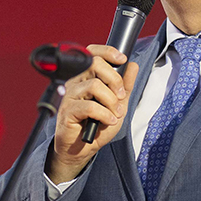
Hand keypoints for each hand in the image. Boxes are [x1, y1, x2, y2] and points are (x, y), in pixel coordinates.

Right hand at [46, 45, 138, 183]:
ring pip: (94, 86)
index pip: (92, 52)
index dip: (107, 51)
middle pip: (94, 64)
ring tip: (115, 114)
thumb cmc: (97, 125)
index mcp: (86, 77)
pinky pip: (89, 106)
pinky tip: (108, 121)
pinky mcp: (67, 111)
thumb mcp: (118, 103)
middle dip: (115, 80)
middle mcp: (75, 82)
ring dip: (111, 102)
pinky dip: (104, 114)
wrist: (83, 148)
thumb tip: (132, 65)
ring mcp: (69, 96)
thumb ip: (126, 85)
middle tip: (121, 96)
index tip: (122, 59)